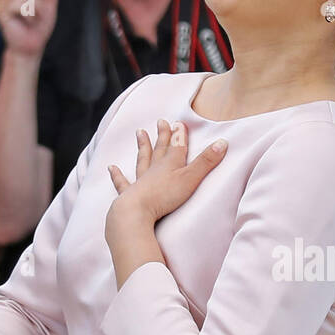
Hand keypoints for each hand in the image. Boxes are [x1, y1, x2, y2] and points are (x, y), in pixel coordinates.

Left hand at [107, 118, 226, 223]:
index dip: (179, 134)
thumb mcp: (191, 178)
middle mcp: (154, 170)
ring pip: (142, 160)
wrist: (137, 212)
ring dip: (142, 147)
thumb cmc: (164, 196)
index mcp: (170, 164)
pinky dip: (117, 175)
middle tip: (160, 122)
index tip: (179, 122)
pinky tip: (112, 168)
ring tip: (139, 133)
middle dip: (162, 136)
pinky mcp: (129, 196)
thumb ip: (206, 162)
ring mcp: (140, 182)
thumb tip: (223, 142)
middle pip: (159, 149)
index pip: (177, 146)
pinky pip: (122, 183)